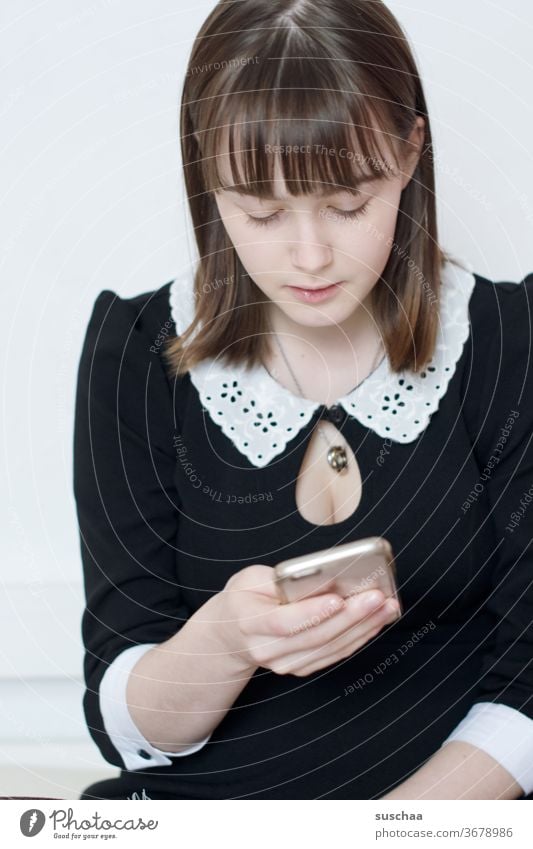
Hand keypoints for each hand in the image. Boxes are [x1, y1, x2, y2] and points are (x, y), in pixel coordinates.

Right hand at [213, 564, 399, 676]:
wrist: (231, 633)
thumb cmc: (245, 598)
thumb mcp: (251, 579)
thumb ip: (281, 579)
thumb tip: (322, 576)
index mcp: (250, 623)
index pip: (284, 622)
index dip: (313, 612)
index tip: (339, 599)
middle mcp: (266, 650)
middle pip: (315, 636)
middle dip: (351, 616)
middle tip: (377, 597)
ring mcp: (285, 664)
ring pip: (330, 648)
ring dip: (364, 628)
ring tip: (386, 607)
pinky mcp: (301, 668)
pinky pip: (335, 654)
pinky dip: (359, 638)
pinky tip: (376, 621)